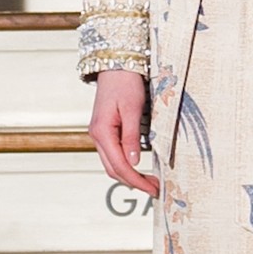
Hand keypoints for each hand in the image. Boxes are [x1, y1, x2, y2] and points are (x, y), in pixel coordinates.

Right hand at [89, 70, 158, 197]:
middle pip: (113, 169)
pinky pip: (112, 154)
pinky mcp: (105, 130)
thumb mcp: (133, 109)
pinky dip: (125, 164)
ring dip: (129, 175)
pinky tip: (138, 167)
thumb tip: (134, 162)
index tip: (153, 188)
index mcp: (102, 132)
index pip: (120, 166)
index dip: (137, 181)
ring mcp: (99, 134)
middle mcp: (97, 135)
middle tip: (155, 188)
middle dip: (134, 182)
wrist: (115, 64)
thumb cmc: (125, 82)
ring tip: (150, 181)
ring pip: (111, 164)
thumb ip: (131, 137)